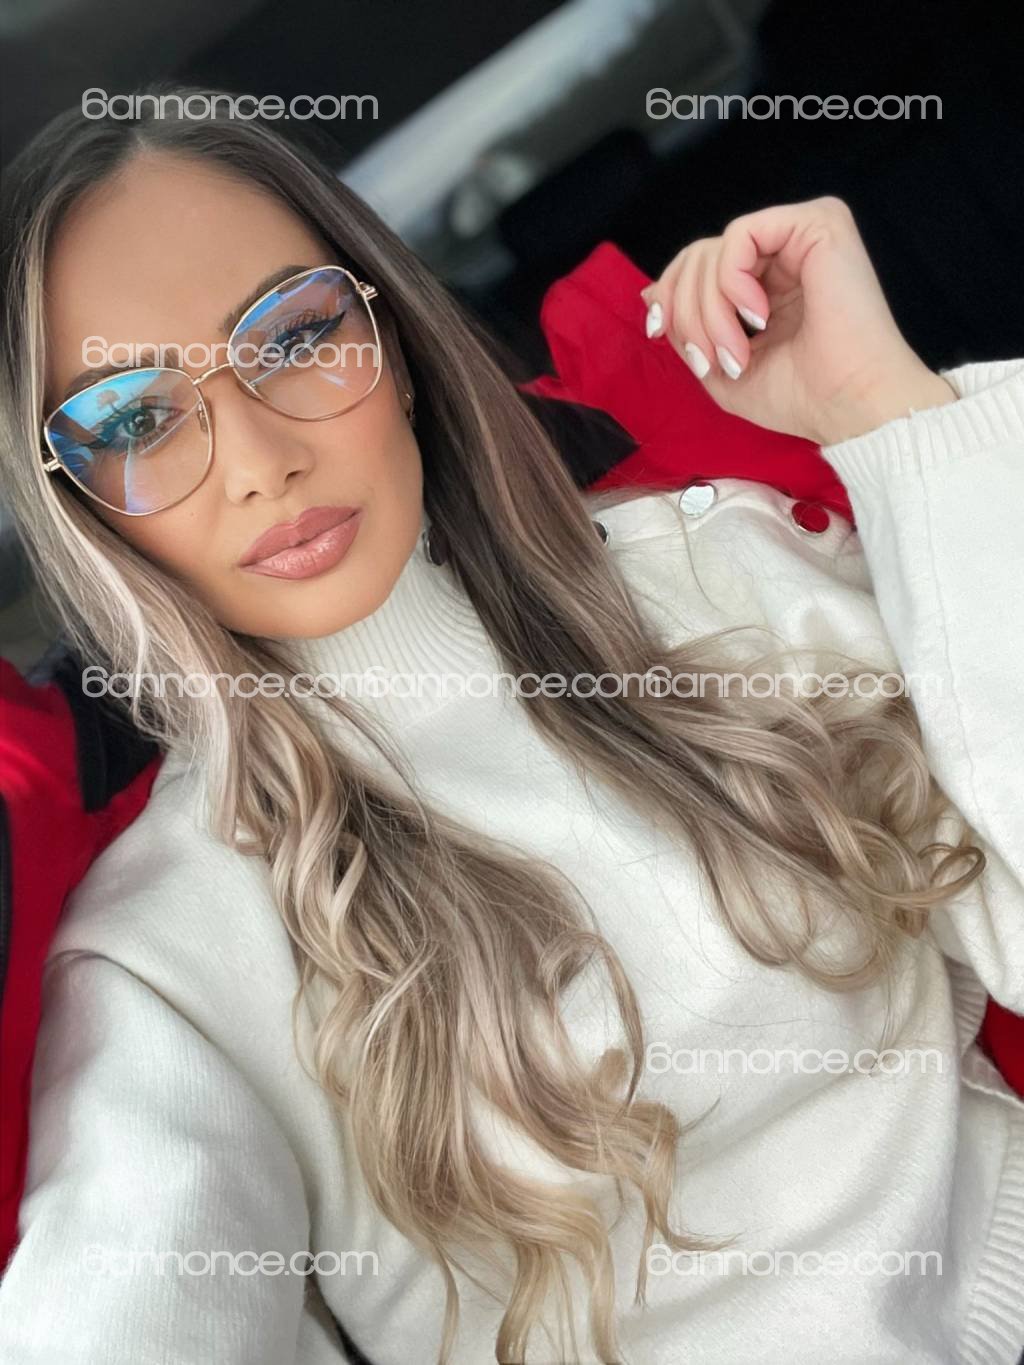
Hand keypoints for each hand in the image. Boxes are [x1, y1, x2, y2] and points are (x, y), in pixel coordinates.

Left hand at [640, 196, 957, 445]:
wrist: (850, 406)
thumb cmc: (800, 397)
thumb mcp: (720, 368)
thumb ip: (685, 328)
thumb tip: (650, 291)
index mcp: (766, 282)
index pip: (696, 267)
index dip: (669, 297)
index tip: (658, 333)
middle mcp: (784, 251)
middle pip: (697, 257)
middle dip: (687, 313)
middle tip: (710, 360)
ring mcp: (801, 233)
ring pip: (713, 250)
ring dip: (710, 312)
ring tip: (739, 353)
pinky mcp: (818, 223)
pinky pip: (741, 235)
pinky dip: (732, 283)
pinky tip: (757, 315)